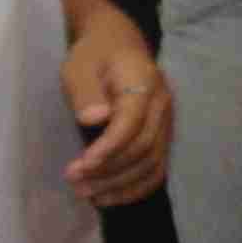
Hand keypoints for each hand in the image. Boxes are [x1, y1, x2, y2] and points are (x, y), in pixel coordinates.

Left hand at [63, 7, 173, 205]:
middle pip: (143, 148)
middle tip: (75, 183)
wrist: (118, 45)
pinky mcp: (162, 136)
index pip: (131, 123)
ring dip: (120, 184)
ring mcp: (166, 122)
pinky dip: (135, 187)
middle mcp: (162, 105)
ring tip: (88, 194)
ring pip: (152, 163)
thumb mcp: (79, 66)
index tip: (81, 167)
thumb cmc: (94, 55)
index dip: (108, 149)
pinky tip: (110, 197)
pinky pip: (156, 168)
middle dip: (109, 171)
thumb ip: (86, 91)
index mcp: (144, 83)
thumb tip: (94, 119)